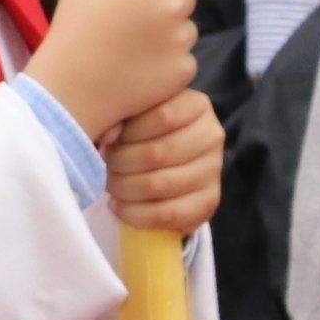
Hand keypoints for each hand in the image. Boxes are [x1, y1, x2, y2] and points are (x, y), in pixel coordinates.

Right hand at [24, 0, 197, 135]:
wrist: (71, 90)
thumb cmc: (73, 30)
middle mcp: (172, 5)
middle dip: (167, 2)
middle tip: (137, 19)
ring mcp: (181, 40)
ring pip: (186, 28)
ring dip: (169, 34)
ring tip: (134, 48)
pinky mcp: (184, 70)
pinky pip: (184, 58)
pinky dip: (168, 63)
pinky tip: (140, 68)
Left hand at [104, 88, 222, 235]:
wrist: (168, 165)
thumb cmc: (145, 132)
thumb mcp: (135, 115)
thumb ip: (121, 117)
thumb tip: (107, 138)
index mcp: (197, 106)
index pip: (163, 116)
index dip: (128, 132)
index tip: (109, 140)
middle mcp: (212, 136)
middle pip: (157, 153)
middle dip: (120, 164)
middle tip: (105, 166)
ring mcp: (213, 170)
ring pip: (160, 185)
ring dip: (124, 189)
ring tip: (110, 186)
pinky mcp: (209, 202)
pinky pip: (168, 214)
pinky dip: (135, 214)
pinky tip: (119, 207)